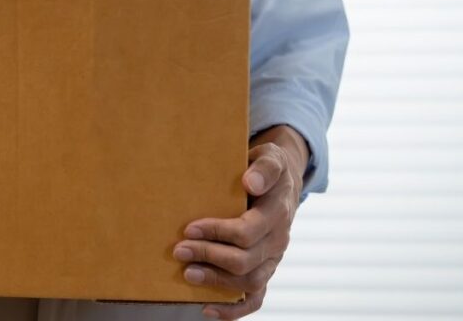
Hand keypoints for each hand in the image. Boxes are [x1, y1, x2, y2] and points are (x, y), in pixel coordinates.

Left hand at [172, 125, 309, 319]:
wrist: (284, 183)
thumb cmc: (267, 168)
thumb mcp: (271, 157)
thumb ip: (264, 167)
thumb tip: (250, 182)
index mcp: (277, 213)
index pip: (246, 232)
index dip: (216, 232)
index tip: (188, 228)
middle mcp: (278, 240)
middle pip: (244, 261)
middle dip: (208, 256)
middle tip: (178, 250)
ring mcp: (273, 259)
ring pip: (248, 282)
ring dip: (215, 282)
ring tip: (187, 274)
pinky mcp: (266, 270)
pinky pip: (256, 299)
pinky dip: (233, 309)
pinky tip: (207, 309)